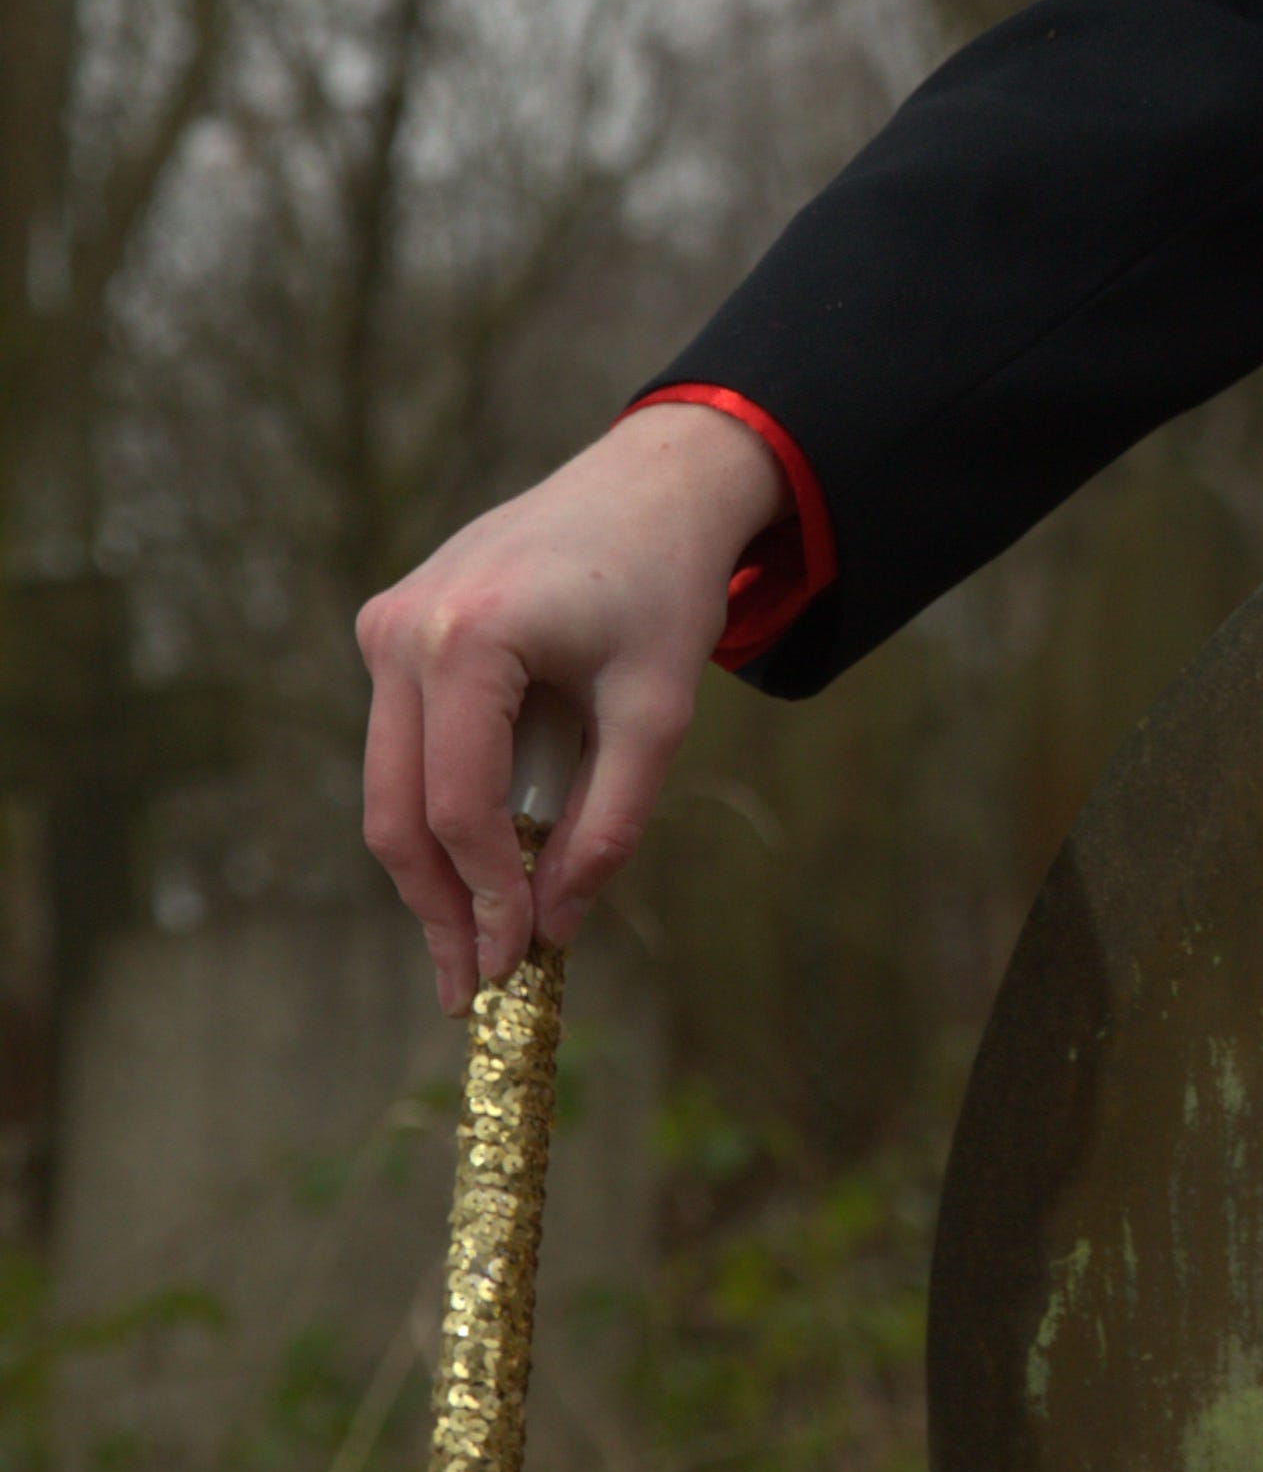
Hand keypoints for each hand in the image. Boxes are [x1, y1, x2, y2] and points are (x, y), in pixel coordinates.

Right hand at [357, 401, 781, 1009]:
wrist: (650, 483)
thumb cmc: (666, 588)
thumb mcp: (659, 714)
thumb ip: (608, 826)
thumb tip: (552, 927)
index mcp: (471, 637)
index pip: (459, 806)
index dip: (484, 899)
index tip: (513, 968)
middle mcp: (405, 628)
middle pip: (399, 808)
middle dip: (438, 907)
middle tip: (471, 989)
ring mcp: (386, 623)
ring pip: (388, 784)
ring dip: (429, 870)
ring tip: (470, 945)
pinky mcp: (390, 627)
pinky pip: (400, 743)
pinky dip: (433, 808)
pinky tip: (475, 865)